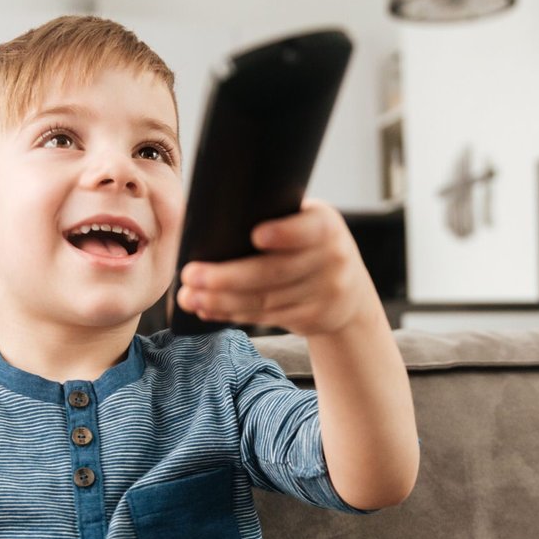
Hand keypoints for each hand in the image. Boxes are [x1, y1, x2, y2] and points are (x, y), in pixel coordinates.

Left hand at [175, 199, 382, 336]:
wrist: (349, 291)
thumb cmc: (309, 246)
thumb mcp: (307, 224)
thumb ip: (276, 219)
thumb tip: (211, 220)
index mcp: (326, 225)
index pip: (308, 229)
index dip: (284, 234)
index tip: (256, 236)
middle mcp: (332, 259)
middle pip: (274, 272)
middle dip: (227, 276)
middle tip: (191, 275)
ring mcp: (326, 293)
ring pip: (265, 299)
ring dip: (222, 300)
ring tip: (189, 296)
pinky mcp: (314, 318)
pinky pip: (267, 317)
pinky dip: (234, 313)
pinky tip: (209, 309)